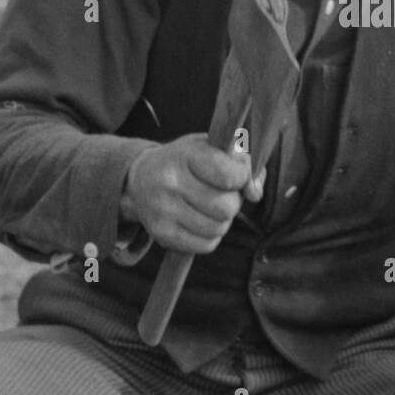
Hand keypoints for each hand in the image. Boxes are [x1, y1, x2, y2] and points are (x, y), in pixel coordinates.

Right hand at [120, 135, 262, 254]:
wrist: (139, 180)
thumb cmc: (185, 162)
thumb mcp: (212, 148)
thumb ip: (243, 164)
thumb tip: (255, 193)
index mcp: (185, 155)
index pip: (229, 175)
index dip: (242, 177)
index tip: (235, 174)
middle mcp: (170, 182)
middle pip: (227, 207)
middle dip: (232, 201)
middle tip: (221, 193)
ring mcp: (162, 210)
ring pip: (218, 228)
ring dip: (222, 220)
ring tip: (209, 207)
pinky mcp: (161, 235)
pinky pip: (206, 245)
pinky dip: (210, 236)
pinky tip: (199, 221)